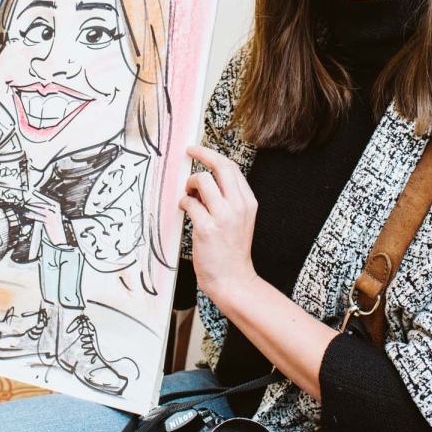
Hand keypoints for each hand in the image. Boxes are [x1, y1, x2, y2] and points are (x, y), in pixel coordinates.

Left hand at [24, 191, 67, 245]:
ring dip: (32, 208)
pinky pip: (40, 217)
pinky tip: (28, 215)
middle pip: (43, 205)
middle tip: (27, 201)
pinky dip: (33, 215)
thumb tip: (34, 205)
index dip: (41, 195)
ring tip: (26, 207)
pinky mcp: (50, 222)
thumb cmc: (54, 225)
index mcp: (57, 206)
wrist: (59, 236)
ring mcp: (53, 216)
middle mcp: (56, 210)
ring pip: (41, 210)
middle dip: (34, 203)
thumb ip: (45, 210)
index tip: (34, 192)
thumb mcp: (50, 215)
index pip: (48, 199)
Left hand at [179, 145, 259, 304]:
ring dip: (190, 183)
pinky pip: (189, 203)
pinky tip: (184, 209)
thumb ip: (228, 199)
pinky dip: (183, 202)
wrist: (233, 280)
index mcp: (248, 202)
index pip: (231, 168)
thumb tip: (206, 181)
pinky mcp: (207, 228)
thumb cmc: (232, 251)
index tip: (200, 151)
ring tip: (188, 194)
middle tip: (190, 152)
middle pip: (220, 166)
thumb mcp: (241, 220)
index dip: (213, 155)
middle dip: (202, 154)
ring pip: (202, 181)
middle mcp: (238, 206)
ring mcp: (223, 217)